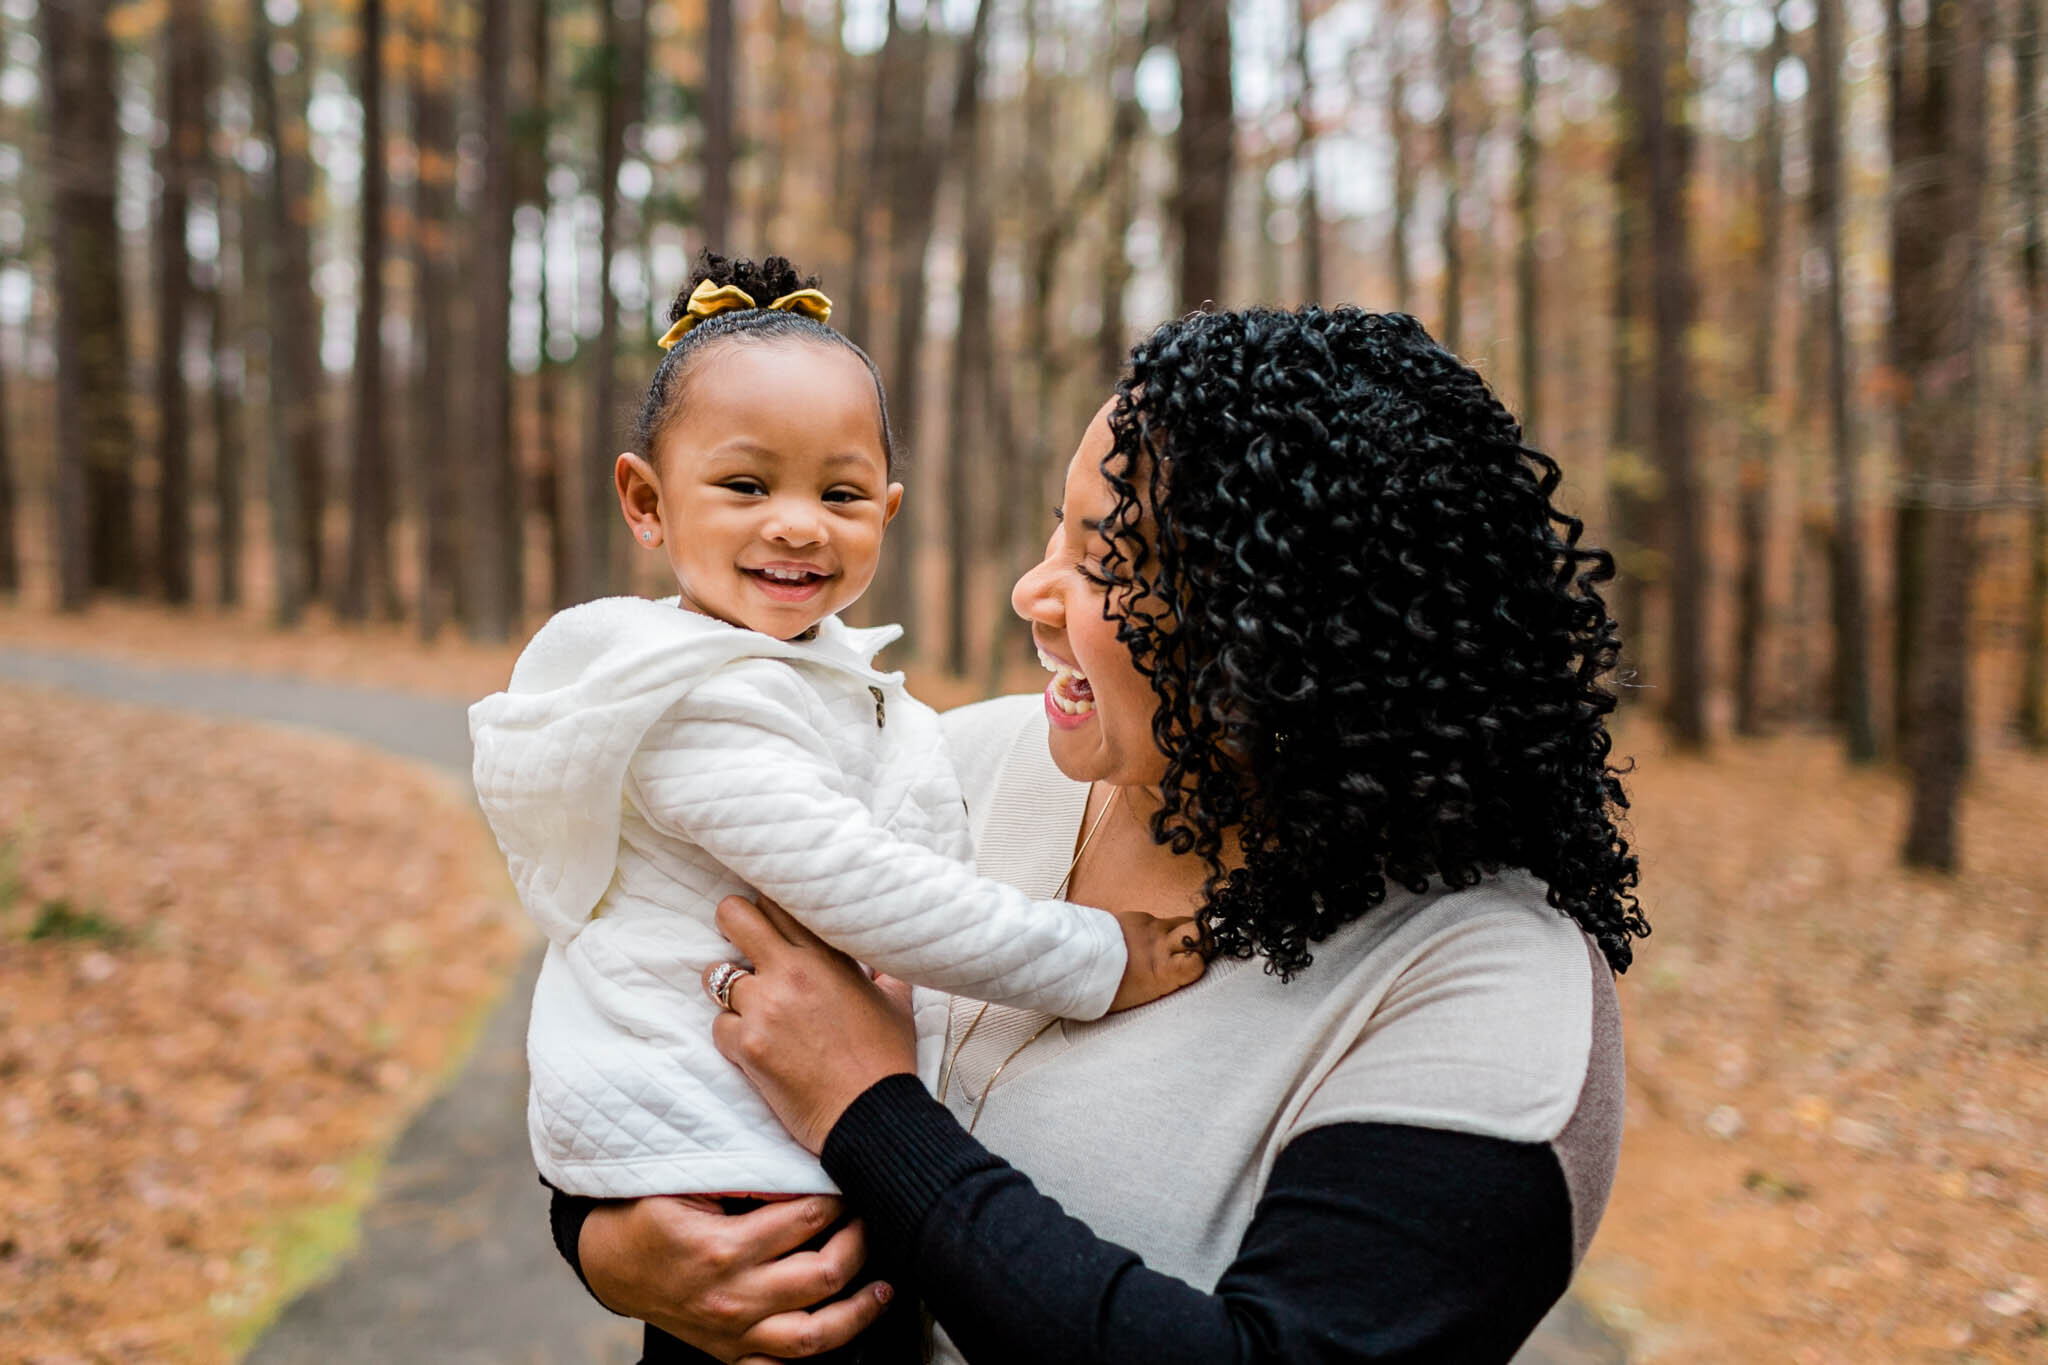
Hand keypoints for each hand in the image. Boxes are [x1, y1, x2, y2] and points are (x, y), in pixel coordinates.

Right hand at [578, 1193, 890, 1362]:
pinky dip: (816, 1355)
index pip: (807, 1219)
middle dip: (859, 1242)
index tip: (851, 1179)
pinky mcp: (730, 1353)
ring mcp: (733, 1333)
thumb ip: (745, 1176)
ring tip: (885, 1287)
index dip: (838, 1196)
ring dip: (859, 1310)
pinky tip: (841, 1327)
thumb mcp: (689, 1181)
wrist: (609, 1260)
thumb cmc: (650, 1213)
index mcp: (723, 1248)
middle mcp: (732, 1297)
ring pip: (815, 1336)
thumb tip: (800, 1165)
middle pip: (823, 1276)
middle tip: (870, 1218)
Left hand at [705, 894, 917, 1153]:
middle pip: (734, 916)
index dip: (767, 907)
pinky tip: (755, 1048)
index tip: (767, 918)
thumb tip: (888, 963)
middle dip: (729, 923)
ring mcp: (765, 1007)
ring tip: (746, 1006)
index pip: (777, 902)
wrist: (871, 1115)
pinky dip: (732, 1036)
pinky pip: (719, 1026)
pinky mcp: (747, 1044)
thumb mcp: (897, 1005)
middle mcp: (791, 972)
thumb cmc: (886, 1061)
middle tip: (736, 940)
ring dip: (726, 989)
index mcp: (826, 956)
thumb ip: (886, 974)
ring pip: (714, 975)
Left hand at [1107, 910, 1205, 1010]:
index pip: (1198, 962)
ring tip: (1171, 943)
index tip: (1195, 967)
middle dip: (1202, 938)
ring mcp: (1148, 927)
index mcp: (1162, 972)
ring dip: (1182, 930)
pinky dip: (1155, 928)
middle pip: (1198, 930)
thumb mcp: (1140, 997)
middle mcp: (1160, 946)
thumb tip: (1177, 979)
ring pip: (1180, 921)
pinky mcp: (1134, 916)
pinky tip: (1142, 939)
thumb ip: (1163, 984)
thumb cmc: (1104, 989)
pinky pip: (1155, 920)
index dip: (1200, 964)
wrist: (1074, 962)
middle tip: (1195, 948)